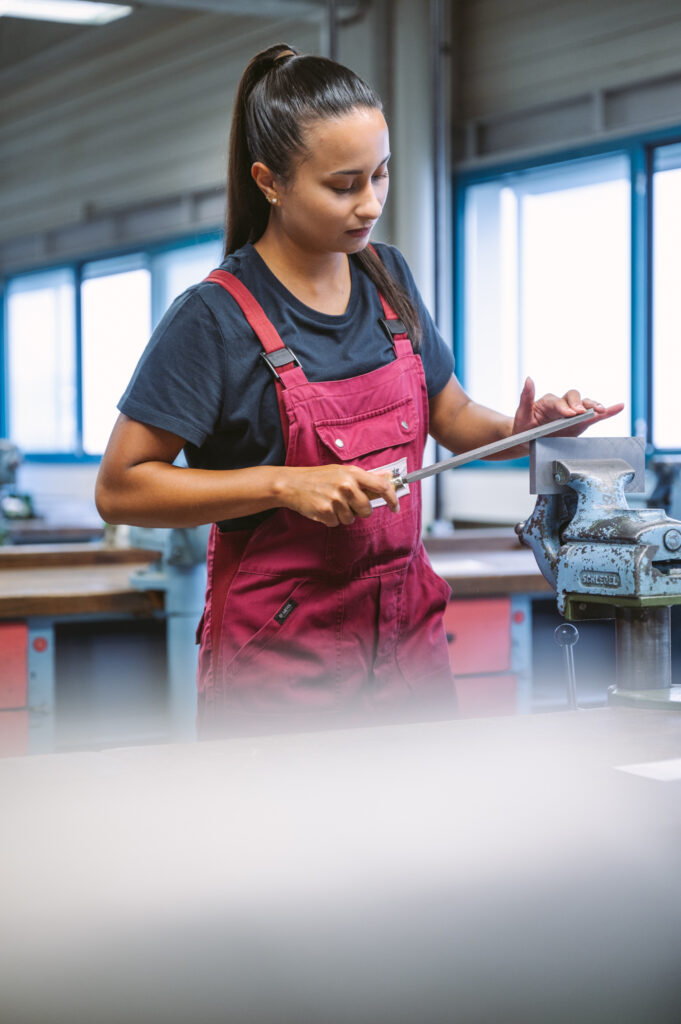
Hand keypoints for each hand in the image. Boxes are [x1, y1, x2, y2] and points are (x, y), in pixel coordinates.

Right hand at [280, 465, 398, 526]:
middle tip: (347, 502)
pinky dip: (331, 519)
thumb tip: (388, 477)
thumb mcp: (342, 471)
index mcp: (353, 474)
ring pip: (351, 519)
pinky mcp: (325, 512)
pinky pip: (337, 523)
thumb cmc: (319, 477)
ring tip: (331, 502)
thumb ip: (366, 476)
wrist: (292, 484)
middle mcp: (346, 486)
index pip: (381, 487)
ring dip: (343, 515)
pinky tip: (323, 508)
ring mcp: (335, 500)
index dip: (392, 498)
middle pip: (367, 510)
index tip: (394, 506)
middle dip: (360, 510)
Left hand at [512, 377, 623, 436]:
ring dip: (594, 405)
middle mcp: (562, 404)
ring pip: (586, 404)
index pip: (557, 401)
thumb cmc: (523, 426)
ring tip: (601, 410)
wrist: (527, 438)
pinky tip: (619, 407)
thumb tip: (529, 379)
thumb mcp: (521, 414)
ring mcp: (573, 413)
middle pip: (574, 398)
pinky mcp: (580, 422)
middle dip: (579, 404)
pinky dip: (609, 411)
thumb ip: (526, 397)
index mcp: (548, 403)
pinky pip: (595, 415)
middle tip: (581, 413)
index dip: (564, 406)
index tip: (569, 414)